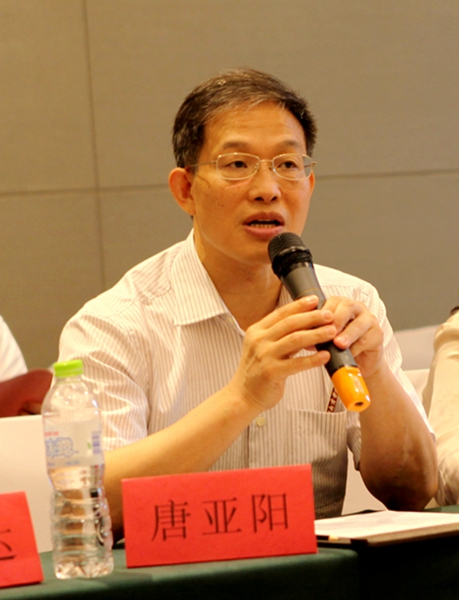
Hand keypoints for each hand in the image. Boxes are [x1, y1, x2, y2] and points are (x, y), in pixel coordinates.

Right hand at [230, 295, 336, 410]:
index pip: (281, 313)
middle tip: (329, 315)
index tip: (315, 300)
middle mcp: (259, 340)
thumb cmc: (257, 370)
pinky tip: (325, 356)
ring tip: (332, 332)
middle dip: (312, 317)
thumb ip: (280, 336)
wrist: (243, 395)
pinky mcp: (271, 372)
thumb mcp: (263, 347)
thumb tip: (306, 324)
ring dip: (316, 334)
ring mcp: (264, 356)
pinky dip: (313, 359)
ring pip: (295, 340)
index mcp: (257, 331)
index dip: (299, 305)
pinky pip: (297, 363)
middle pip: (290, 323)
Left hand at [321, 296, 384, 377]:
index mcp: (341, 305)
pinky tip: (349, 354)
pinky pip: (367, 339)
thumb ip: (317, 333)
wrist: (359, 361)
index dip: (323, 312)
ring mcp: (369, 319)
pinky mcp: (377, 333)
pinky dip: (356, 347)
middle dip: (336, 319)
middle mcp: (356, 308)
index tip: (314, 324)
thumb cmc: (341, 346)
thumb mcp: (326, 338)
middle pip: (347, 306)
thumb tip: (303, 336)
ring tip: (339, 344)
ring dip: (348, 334)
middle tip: (328, 331)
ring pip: (359, 323)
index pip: (332, 301)